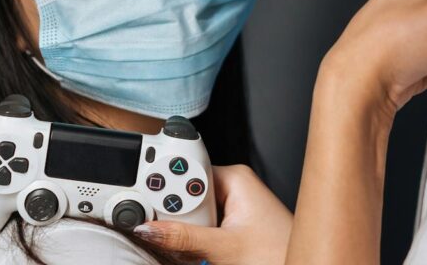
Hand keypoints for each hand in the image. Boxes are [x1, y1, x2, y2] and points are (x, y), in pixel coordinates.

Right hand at [134, 165, 290, 264]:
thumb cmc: (279, 254)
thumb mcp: (225, 248)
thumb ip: (185, 238)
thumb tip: (149, 228)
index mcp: (236, 177)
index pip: (187, 172)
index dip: (167, 191)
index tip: (147, 207)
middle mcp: (234, 185)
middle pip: (186, 193)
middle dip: (176, 217)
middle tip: (172, 235)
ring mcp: (233, 204)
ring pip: (191, 212)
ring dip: (185, 231)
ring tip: (192, 249)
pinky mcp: (231, 222)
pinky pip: (201, 224)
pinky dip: (194, 239)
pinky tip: (196, 252)